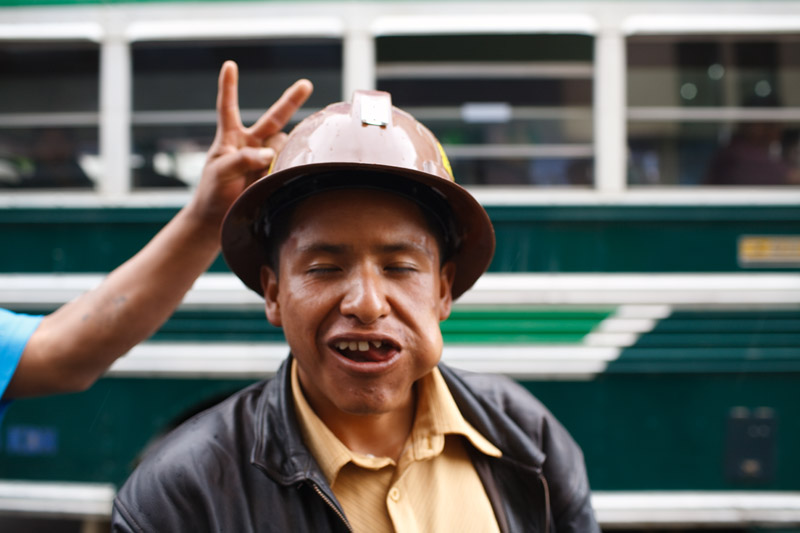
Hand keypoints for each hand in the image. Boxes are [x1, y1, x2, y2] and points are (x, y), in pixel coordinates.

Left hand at [188, 60, 312, 228]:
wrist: (218, 221)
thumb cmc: (211, 194)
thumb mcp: (219, 173)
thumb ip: (241, 160)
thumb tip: (268, 152)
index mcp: (230, 139)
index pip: (228, 107)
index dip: (229, 87)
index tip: (229, 65)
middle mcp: (250, 145)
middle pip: (273, 119)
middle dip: (291, 100)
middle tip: (306, 84)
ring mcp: (264, 160)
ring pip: (283, 145)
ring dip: (283, 151)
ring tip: (268, 170)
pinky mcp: (274, 174)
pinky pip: (288, 164)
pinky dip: (290, 166)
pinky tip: (289, 172)